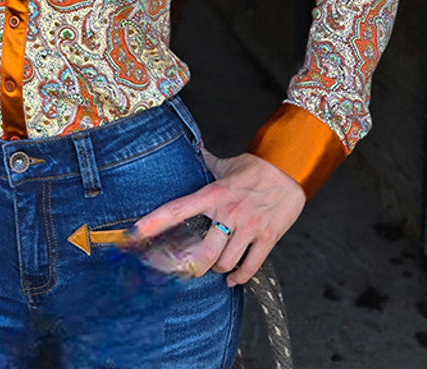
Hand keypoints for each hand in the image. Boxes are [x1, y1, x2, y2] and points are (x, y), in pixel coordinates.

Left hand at [131, 151, 305, 285]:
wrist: (290, 170)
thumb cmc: (256, 167)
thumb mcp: (226, 164)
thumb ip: (205, 162)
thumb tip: (190, 148)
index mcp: (213, 194)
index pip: (177, 209)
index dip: (155, 222)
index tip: (135, 233)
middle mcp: (229, 212)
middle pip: (203, 252)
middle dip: (191, 266)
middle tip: (184, 268)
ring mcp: (249, 227)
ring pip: (225, 263)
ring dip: (218, 269)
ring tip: (216, 265)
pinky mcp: (268, 238)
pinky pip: (250, 268)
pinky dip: (240, 278)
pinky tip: (234, 279)